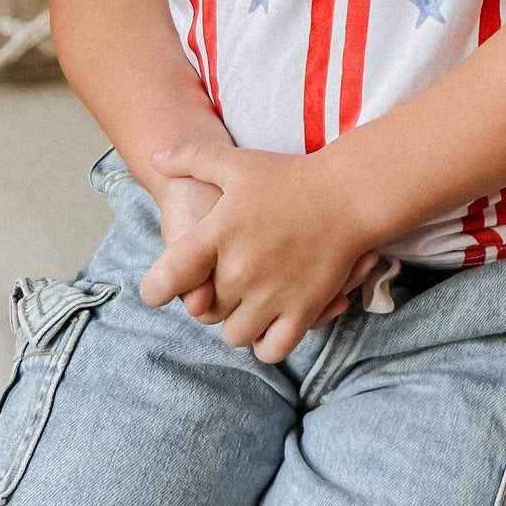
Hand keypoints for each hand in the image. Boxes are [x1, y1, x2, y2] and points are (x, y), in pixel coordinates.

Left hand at [141, 144, 377, 362]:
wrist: (349, 192)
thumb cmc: (291, 176)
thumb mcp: (237, 163)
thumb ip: (191, 159)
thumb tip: (156, 156)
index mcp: (216, 235)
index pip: (162, 282)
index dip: (157, 289)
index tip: (168, 284)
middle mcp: (240, 270)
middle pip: (205, 312)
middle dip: (213, 299)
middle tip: (231, 279)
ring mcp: (273, 294)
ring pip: (234, 335)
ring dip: (239, 321)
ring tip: (253, 299)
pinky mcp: (303, 309)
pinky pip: (271, 349)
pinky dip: (268, 342)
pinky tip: (273, 320)